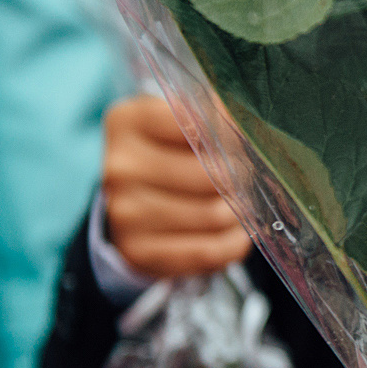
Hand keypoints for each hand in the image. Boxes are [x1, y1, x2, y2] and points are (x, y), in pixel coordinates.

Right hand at [101, 95, 249, 279]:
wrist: (126, 206)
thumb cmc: (162, 157)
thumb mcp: (175, 124)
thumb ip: (210, 116)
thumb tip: (247, 124)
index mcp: (128, 123)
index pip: (195, 123)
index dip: (230, 136)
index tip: (241, 144)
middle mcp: (120, 168)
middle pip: (211, 176)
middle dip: (240, 180)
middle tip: (246, 180)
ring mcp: (125, 213)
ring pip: (214, 215)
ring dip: (239, 213)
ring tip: (238, 206)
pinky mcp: (139, 251)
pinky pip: (208, 251)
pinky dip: (233, 243)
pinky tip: (234, 233)